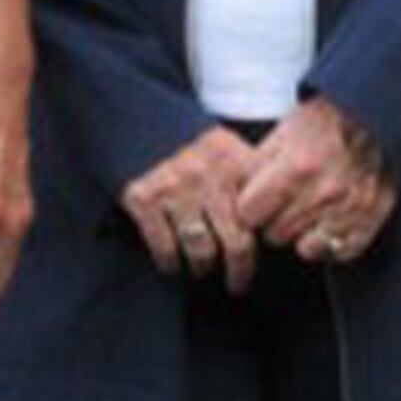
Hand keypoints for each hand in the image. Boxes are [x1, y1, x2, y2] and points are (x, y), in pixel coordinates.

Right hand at [122, 128, 262, 292]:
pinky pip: (165, 248)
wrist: (134, 116)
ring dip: (202, 267)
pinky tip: (172, 265)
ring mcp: (175, 189)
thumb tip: (266, 219)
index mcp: (234, 160)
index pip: (260, 216)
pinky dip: (170, 263)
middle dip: (239, 271)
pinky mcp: (144, 200)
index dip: (263, 243)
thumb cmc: (185, 137)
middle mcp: (208, 176)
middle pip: (236, 242)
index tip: (260, 259)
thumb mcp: (225, 144)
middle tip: (237, 284)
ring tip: (202, 269)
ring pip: (201, 250)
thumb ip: (246, 175)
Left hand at [233, 96, 394, 265]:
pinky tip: (329, 220)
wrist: (375, 115)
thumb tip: (231, 192)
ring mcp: (352, 209)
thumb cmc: (325, 120)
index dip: (249, 205)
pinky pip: (338, 253)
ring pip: (304, 249)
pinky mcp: (372, 219)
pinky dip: (332, 242)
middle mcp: (325, 192)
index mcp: (297, 166)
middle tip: (286, 198)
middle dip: (275, 219)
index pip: (248, 214)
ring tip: (308, 206)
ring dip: (302, 231)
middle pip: (274, 235)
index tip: (255, 198)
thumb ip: (257, 162)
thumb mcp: (284, 128)